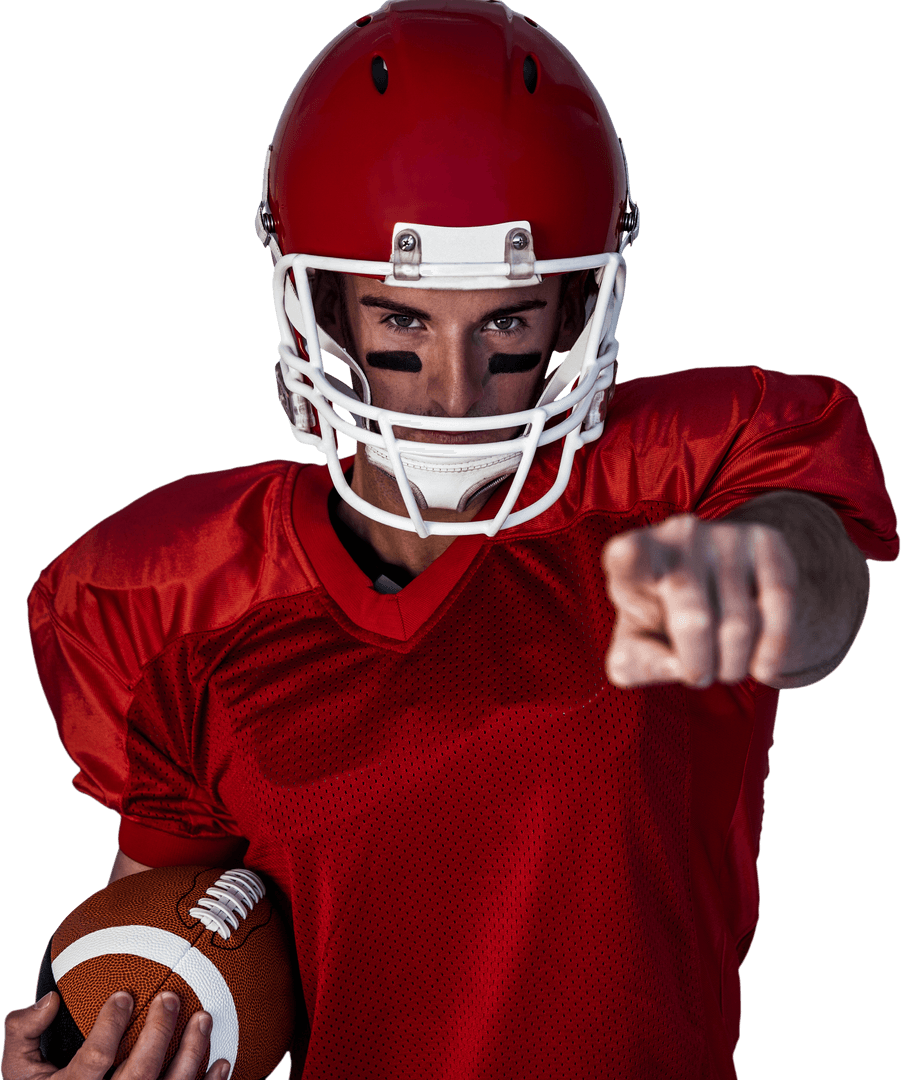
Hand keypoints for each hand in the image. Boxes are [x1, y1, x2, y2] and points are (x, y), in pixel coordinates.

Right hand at [2, 991, 228, 1079]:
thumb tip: (51, 999)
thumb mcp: (19, 1070)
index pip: (95, 1060)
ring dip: (192, 1052)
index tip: (124, 995)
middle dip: (159, 1032)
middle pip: (140, 1073)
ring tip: (204, 1017)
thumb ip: (23, 1031)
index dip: (110, 1026)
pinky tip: (222, 1061)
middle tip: (169, 997)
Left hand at [601, 514, 795, 687]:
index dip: (629, 557)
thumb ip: (636, 664)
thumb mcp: (635, 646)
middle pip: (693, 618)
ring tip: (726, 668)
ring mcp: (722, 534)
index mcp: (633, 556)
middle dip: (699, 666)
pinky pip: (778, 604)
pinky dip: (772, 650)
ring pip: (739, 623)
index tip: (627, 554)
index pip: (627, 553)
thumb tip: (676, 667)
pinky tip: (762, 667)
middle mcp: (676, 535)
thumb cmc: (660, 622)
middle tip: (699, 677)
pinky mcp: (764, 540)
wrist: (713, 590)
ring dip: (733, 665)